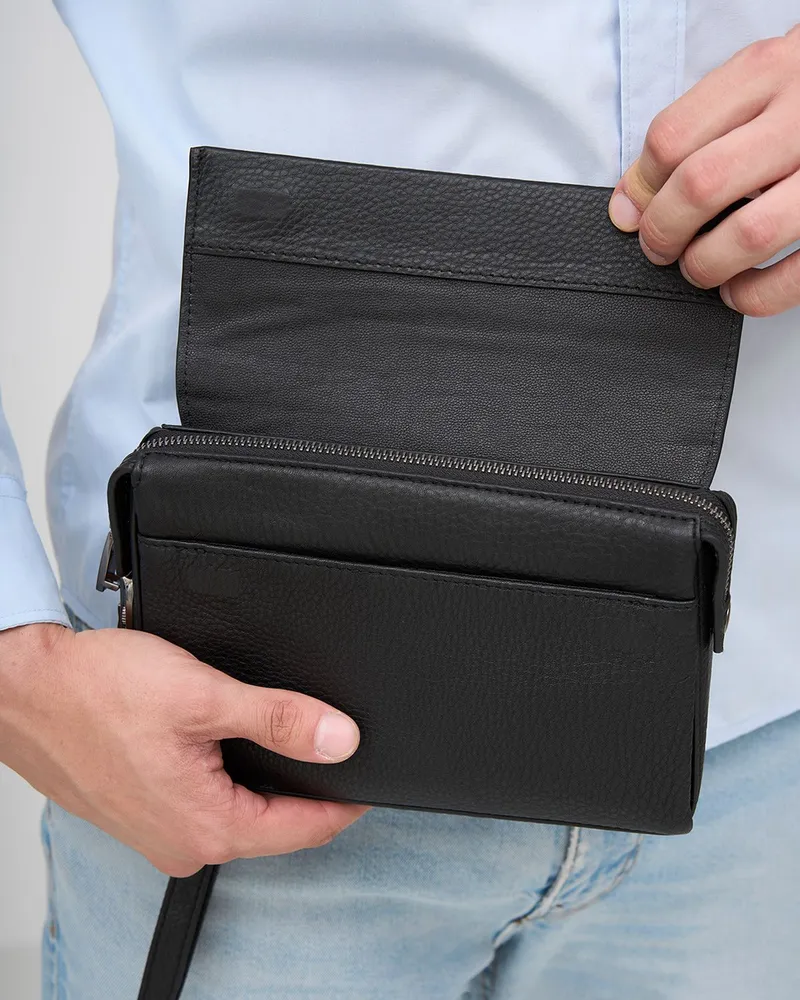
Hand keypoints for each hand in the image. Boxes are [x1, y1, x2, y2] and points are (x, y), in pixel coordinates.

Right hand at [0, 623, 365, 875]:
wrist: (24, 688)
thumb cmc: (94, 692)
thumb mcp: (204, 696)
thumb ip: (279, 719)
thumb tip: (339, 740)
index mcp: (206, 827)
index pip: (305, 828)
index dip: (345, 800)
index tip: (370, 778)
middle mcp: (182, 843)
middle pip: (274, 823)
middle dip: (307, 787)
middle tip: (329, 743)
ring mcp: (158, 832)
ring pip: (239, 811)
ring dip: (264, 777)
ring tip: (279, 734)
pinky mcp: (142, 812)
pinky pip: (206, 802)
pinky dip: (227, 776)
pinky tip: (226, 741)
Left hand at [608, 24, 799, 316]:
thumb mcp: (758, 83)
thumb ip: (695, 131)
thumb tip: (629, 206)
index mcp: (769, 72)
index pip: (674, 136)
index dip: (642, 185)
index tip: (636, 209)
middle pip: (703, 184)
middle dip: (664, 229)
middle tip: (660, 248)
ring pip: (749, 234)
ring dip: (707, 264)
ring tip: (700, 267)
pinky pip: (795, 274)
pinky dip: (755, 295)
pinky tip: (740, 288)